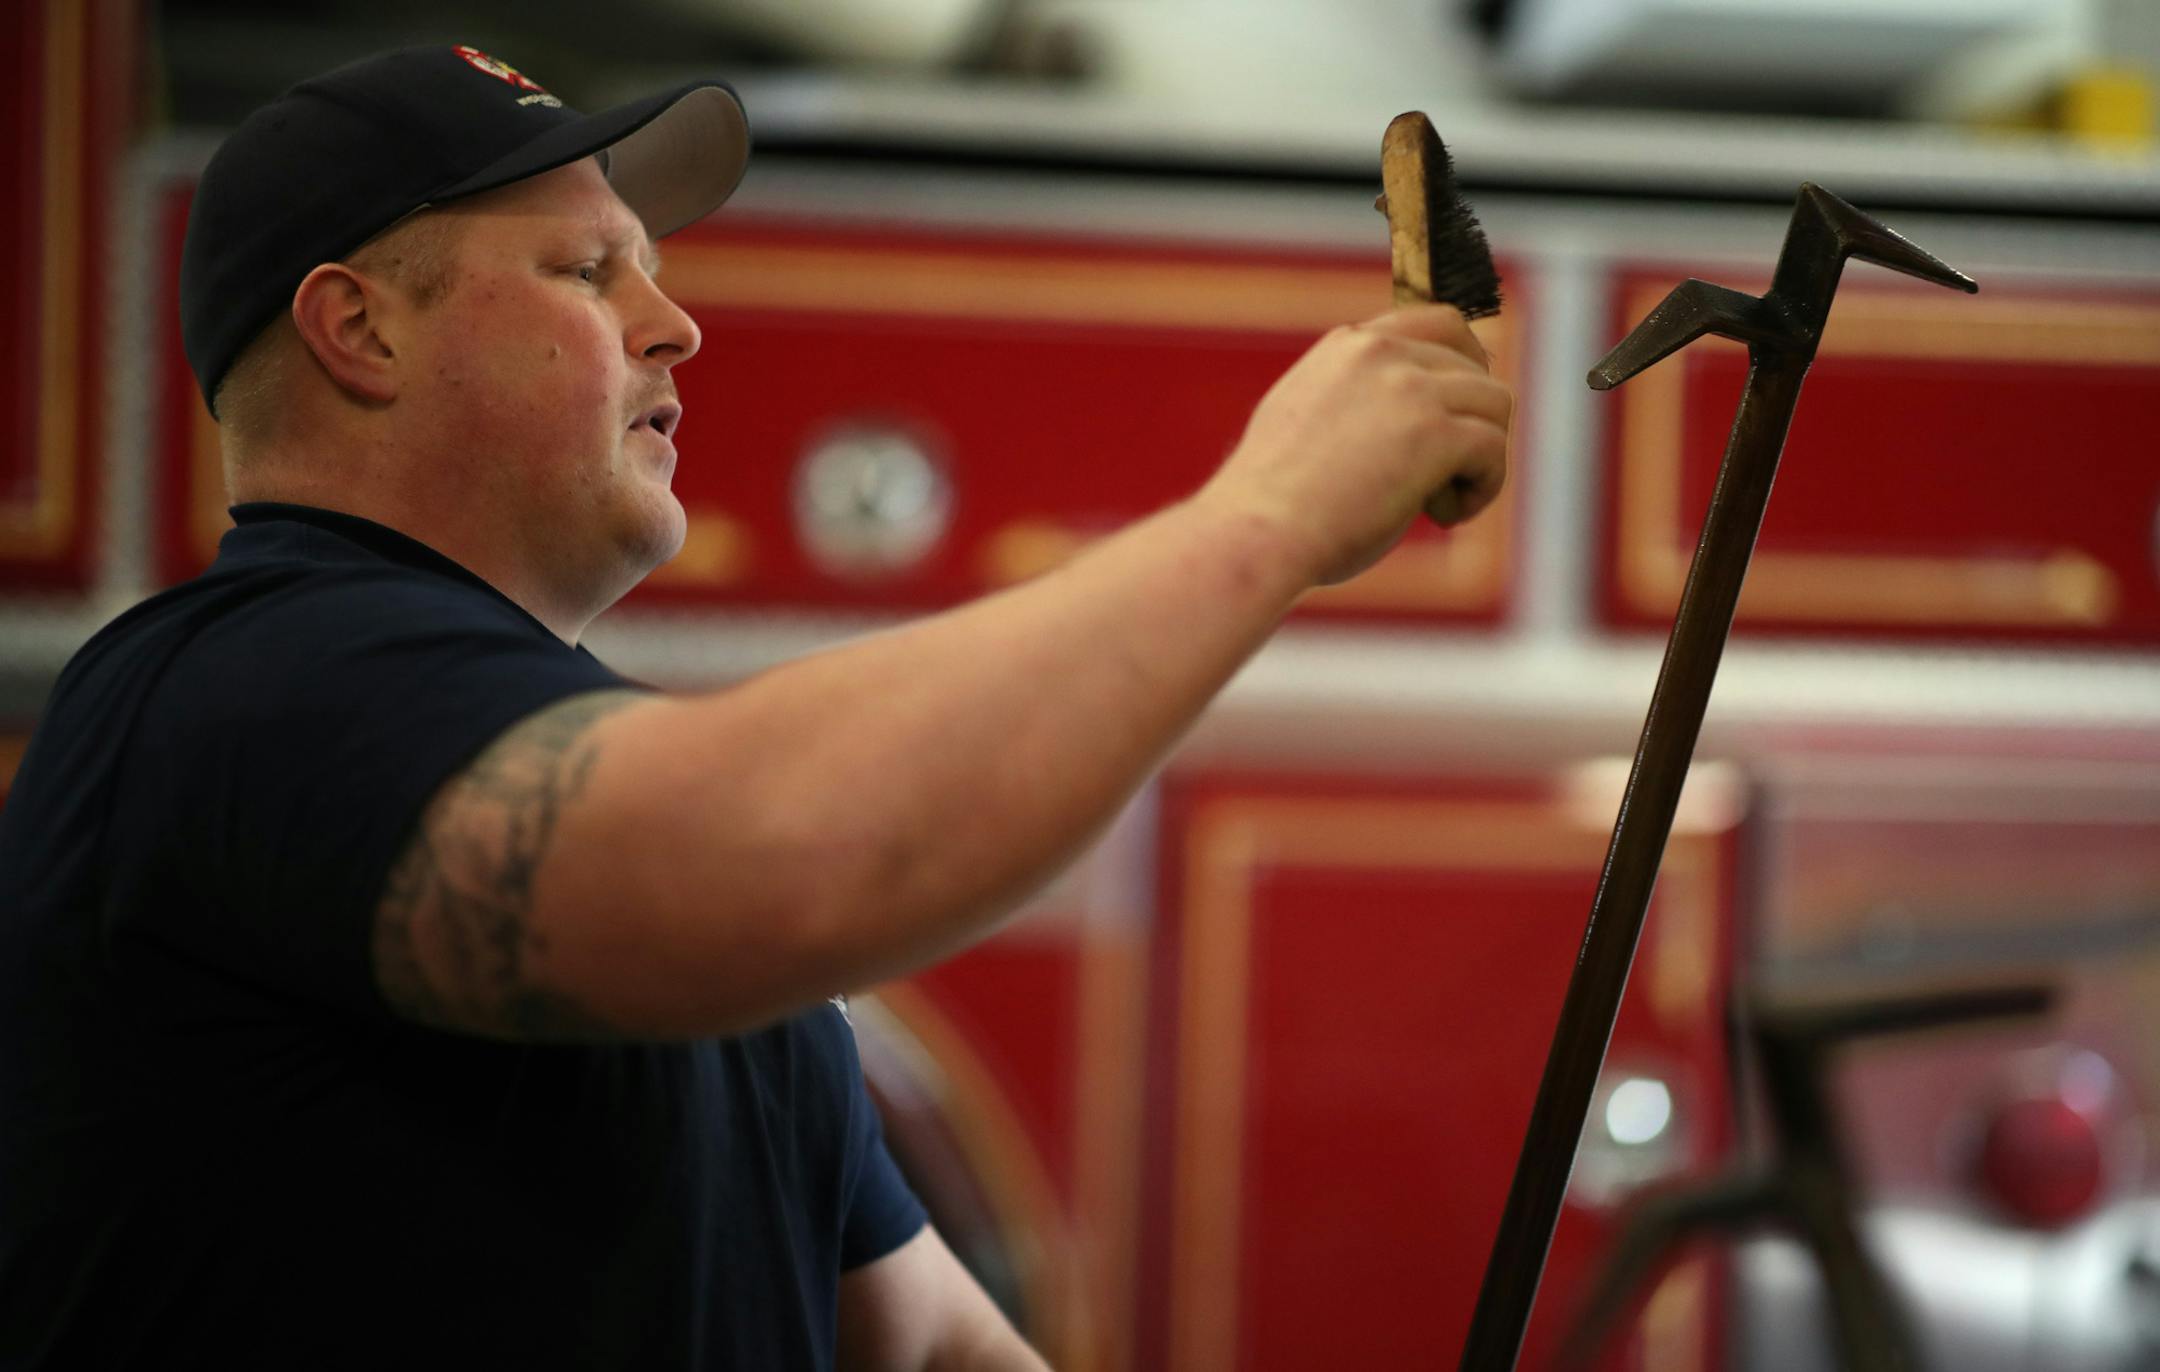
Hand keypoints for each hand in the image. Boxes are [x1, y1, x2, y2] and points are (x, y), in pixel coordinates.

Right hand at [1196, 303, 1510, 585]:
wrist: (1258, 532)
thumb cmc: (1273, 505)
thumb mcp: (1308, 426)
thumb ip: (1355, 406)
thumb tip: (1408, 429)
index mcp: (1347, 347)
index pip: (1438, 324)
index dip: (1465, 364)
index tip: (1461, 410)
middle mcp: (1380, 353)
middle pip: (1475, 369)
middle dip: (1469, 423)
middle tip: (1439, 478)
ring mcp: (1409, 388)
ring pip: (1495, 405)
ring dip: (1480, 457)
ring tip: (1440, 503)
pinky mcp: (1435, 432)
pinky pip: (1494, 448)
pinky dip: (1482, 487)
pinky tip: (1445, 516)